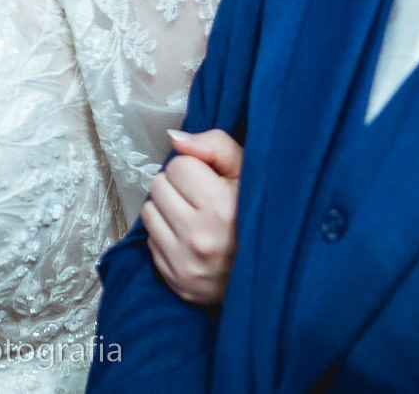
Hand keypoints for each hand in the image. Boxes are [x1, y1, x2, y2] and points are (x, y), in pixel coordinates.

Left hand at [142, 128, 242, 305]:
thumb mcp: (249, 174)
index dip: (194, 169)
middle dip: (177, 187)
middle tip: (201, 199)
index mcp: (222, 207)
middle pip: (158, 185)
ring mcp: (186, 263)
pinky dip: (166, 235)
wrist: (270, 275)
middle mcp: (200, 238)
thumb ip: (215, 146)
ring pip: (149, 211)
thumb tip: (175, 138)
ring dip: (167, 209)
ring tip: (195, 218)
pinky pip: (151, 241)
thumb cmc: (259, 217)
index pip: (178, 165)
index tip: (210, 181)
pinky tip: (190, 239)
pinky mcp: (176, 280)